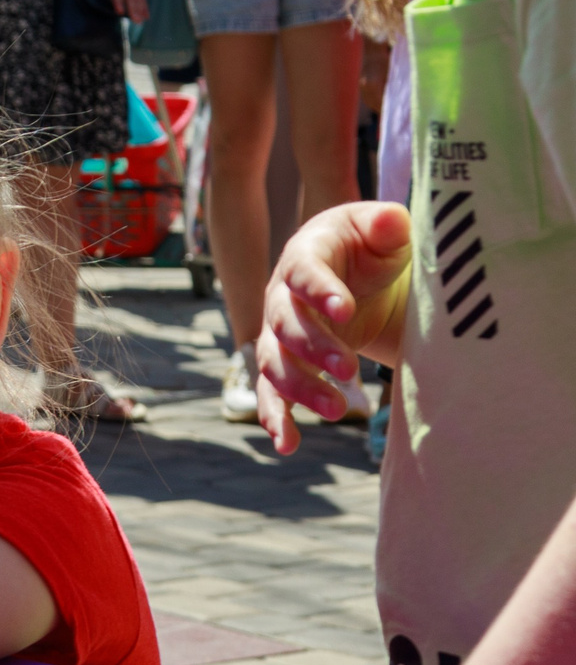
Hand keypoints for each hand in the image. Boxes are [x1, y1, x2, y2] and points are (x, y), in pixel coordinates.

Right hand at [255, 203, 411, 454]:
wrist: (363, 276)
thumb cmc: (374, 248)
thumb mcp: (386, 231)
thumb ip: (387, 224)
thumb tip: (393, 220)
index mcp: (306, 255)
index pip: (304, 272)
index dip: (320, 291)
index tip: (345, 311)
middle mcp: (282, 295)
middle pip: (284, 322)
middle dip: (313, 347)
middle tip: (349, 369)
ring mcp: (280, 332)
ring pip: (274, 361)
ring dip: (299, 386)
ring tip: (336, 408)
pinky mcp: (289, 363)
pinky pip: (272, 391)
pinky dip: (276, 417)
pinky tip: (287, 444)